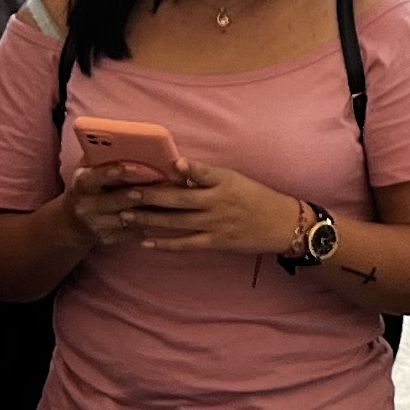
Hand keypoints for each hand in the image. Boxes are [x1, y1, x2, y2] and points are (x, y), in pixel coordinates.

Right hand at [56, 155, 173, 255]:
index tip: (142, 166)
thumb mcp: (90, 167)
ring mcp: (96, 225)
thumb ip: (105, 155)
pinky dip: (151, 225)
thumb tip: (132, 140)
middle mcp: (85, 205)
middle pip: (116, 200)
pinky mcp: (107, 240)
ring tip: (172, 200)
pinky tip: (166, 216)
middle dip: (141, 192)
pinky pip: (133, 233)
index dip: (120, 172)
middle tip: (164, 184)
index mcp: (81, 182)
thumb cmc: (90, 184)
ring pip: (128, 219)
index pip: (98, 176)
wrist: (73, 220)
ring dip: (151, 210)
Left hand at [128, 160, 315, 258]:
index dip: (179, 169)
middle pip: (178, 199)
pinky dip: (164, 243)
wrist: (283, 224)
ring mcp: (215, 225)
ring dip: (150, 219)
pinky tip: (145, 241)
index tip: (159, 165)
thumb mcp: (235, 179)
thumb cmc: (257, 197)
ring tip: (126, 215)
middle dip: (150, 196)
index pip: (197, 172)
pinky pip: (185, 244)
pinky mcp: (215, 242)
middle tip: (126, 192)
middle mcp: (217, 203)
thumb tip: (177, 170)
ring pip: (176, 222)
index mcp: (223, 182)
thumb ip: (207, 176)